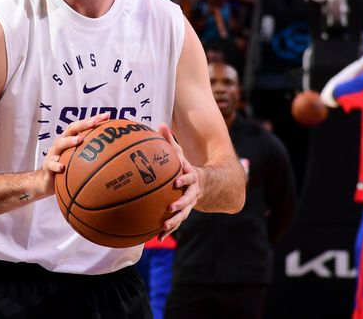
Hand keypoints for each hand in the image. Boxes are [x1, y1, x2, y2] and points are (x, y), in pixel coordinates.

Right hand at [38, 112, 110, 195]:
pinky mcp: (47, 165)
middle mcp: (62, 142)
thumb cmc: (67, 168)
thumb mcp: (80, 161)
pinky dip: (56, 164)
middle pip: (71, 129)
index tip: (107, 116)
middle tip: (94, 123)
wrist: (47, 181)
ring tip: (78, 140)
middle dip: (83, 124)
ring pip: (60, 144)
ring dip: (69, 141)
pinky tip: (62, 167)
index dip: (94, 119)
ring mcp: (54, 153)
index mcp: (71, 139)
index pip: (83, 126)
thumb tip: (117, 156)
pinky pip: (51, 164)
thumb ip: (93, 156)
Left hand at [157, 123, 199, 240]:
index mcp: (192, 177)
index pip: (190, 177)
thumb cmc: (185, 167)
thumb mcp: (180, 154)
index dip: (185, 179)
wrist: (206, 185)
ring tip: (164, 228)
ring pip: (183, 214)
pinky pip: (176, 222)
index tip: (177, 181)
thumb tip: (159, 124)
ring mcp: (189, 204)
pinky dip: (168, 230)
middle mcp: (192, 192)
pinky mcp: (183, 212)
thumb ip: (171, 141)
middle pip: (188, 199)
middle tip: (171, 208)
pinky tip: (157, 238)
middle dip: (181, 204)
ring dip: (174, 221)